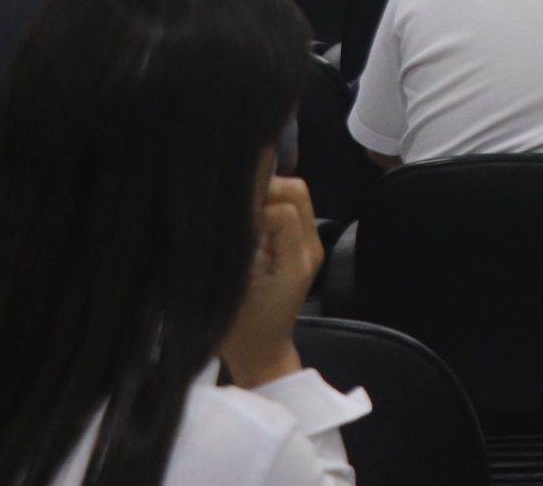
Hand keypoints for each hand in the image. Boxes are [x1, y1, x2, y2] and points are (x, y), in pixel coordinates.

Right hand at [222, 175, 319, 387]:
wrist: (261, 351)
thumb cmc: (242, 329)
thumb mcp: (233, 289)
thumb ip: (239, 248)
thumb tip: (232, 214)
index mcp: (297, 260)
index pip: (282, 210)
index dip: (254, 210)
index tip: (231, 223)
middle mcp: (310, 247)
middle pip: (295, 192)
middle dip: (263, 190)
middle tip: (235, 208)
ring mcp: (308, 244)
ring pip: (293, 195)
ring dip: (266, 196)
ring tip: (240, 213)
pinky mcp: (299, 244)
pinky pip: (288, 208)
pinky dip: (267, 205)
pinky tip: (246, 219)